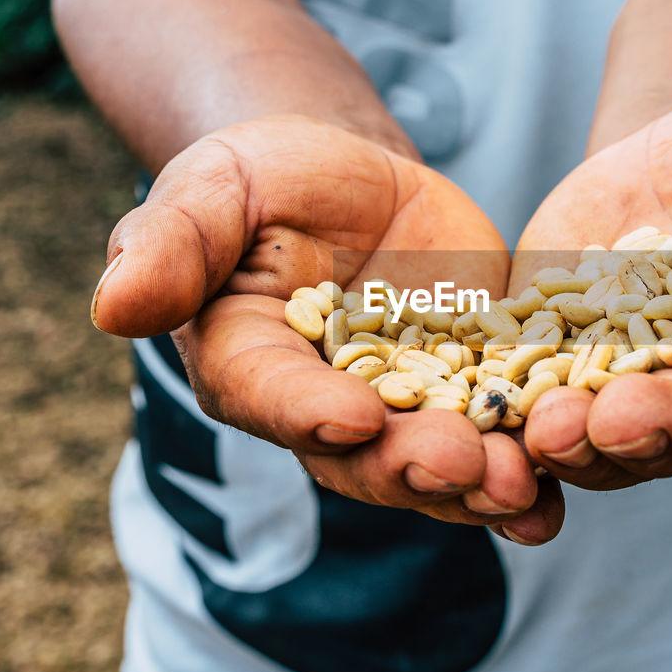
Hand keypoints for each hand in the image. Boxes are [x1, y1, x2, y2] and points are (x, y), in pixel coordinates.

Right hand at [91, 115, 563, 542]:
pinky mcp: (470, 391)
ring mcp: (404, 409)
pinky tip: (559, 495)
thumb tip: (112, 308)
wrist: (354, 179)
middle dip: (413, 466)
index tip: (351, 417)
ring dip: (479, 486)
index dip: (308, 411)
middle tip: (463, 466)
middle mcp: (324, 409)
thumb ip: (172, 243)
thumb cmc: (268, 177)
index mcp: (251, 364)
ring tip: (523, 492)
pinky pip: (497, 435)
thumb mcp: (217, 186)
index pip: (272, 396)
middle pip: (363, 455)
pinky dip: (527, 466)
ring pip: (437, 463)